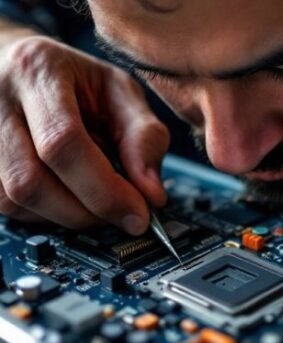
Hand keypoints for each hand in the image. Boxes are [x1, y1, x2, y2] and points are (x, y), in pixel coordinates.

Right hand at [0, 34, 168, 234]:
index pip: (63, 143)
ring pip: (15, 199)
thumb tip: (152, 195)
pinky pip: (7, 206)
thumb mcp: (122, 94)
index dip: (104, 191)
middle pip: (31, 181)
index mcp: (38, 73)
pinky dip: (46, 213)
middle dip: (87, 212)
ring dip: (67, 215)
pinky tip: (66, 195)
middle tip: (121, 215)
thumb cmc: (77, 82)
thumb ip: (144, 138)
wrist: (26, 70)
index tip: (138, 215)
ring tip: (95, 199)